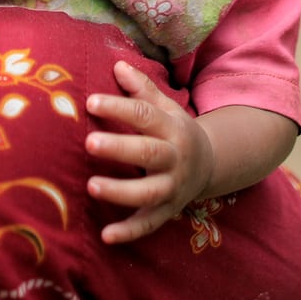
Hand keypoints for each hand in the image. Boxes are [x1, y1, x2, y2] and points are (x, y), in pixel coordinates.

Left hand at [84, 61, 214, 244]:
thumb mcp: (166, 108)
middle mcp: (175, 158)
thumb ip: (142, 89)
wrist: (211, 165)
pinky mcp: (167, 211)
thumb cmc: (175, 132)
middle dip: (119, 148)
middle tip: (89, 142)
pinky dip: (129, 232)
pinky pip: (149, 223)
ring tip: (91, 186)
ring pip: (149, 191)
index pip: (144, 115)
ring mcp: (173, 187)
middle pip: (148, 153)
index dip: (118, 108)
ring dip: (121, 191)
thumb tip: (117, 64)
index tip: (90, 102)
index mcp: (172, 128)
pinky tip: (106, 236)